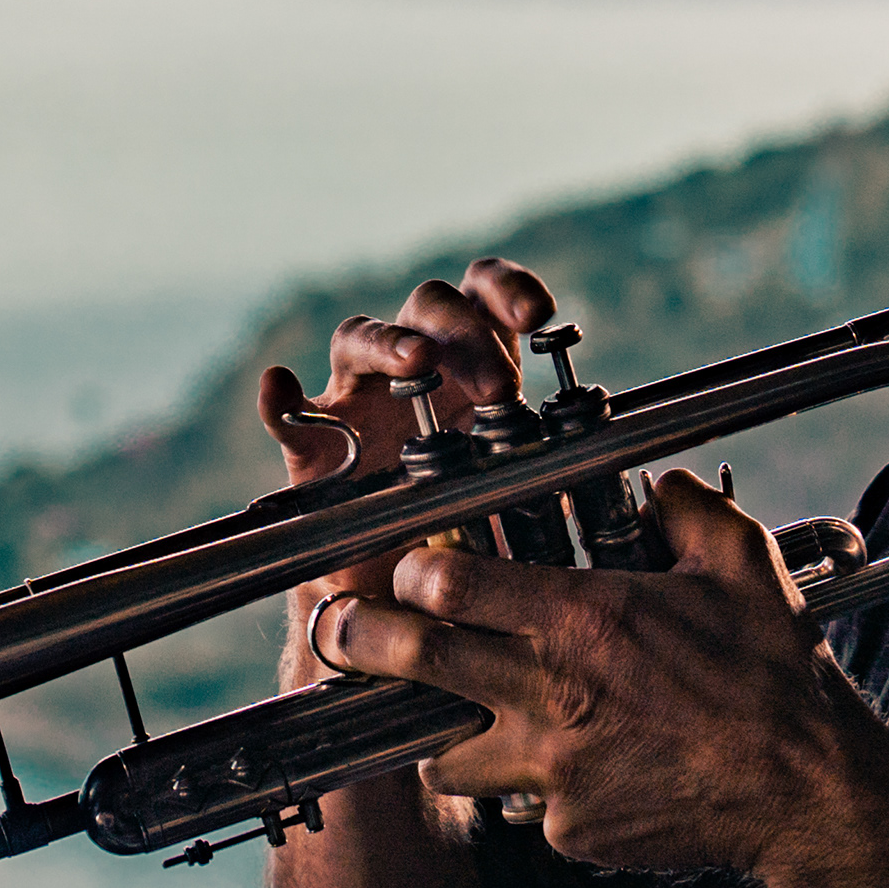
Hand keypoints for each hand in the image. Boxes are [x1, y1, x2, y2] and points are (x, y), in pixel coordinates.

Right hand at [254, 259, 553, 596]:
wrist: (407, 598)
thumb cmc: (470, 526)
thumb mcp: (520, 485)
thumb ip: (548, 457)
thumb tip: (609, 457)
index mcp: (468, 362)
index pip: (482, 295)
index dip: (507, 288)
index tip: (540, 314)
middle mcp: (410, 367)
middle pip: (427, 306)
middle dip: (465, 334)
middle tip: (498, 388)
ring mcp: (357, 400)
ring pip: (359, 337)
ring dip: (390, 342)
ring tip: (415, 361)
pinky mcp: (313, 446)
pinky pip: (289, 416)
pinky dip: (280, 399)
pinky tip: (280, 385)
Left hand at [313, 469, 888, 887]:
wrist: (808, 793)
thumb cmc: (775, 674)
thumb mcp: (740, 564)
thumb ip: (687, 509)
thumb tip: (658, 482)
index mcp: (581, 620)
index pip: (451, 583)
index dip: (415, 570)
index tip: (409, 566)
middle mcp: (551, 694)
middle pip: (415, 662)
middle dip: (361, 639)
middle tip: (340, 628)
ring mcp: (552, 771)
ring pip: (446, 753)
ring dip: (442, 731)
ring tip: (453, 715)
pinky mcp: (568, 830)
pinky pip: (523, 806)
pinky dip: (534, 789)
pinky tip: (572, 771)